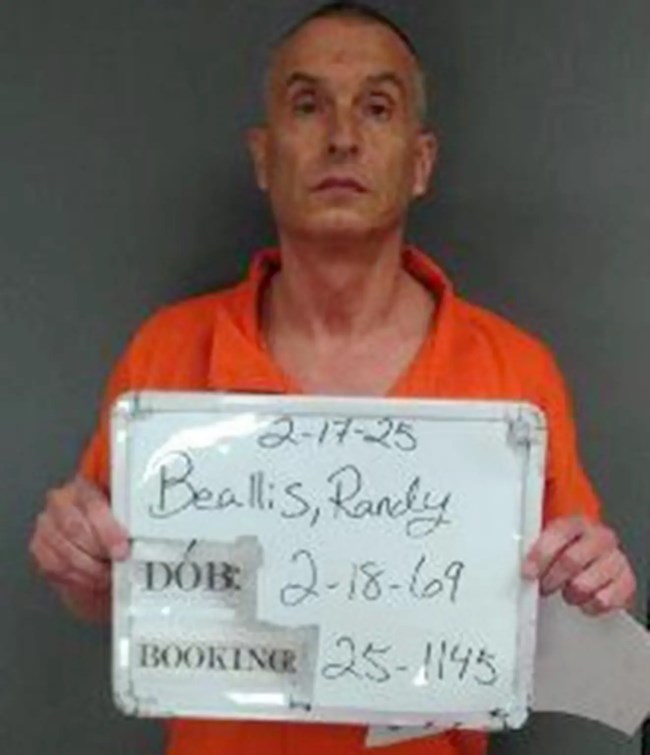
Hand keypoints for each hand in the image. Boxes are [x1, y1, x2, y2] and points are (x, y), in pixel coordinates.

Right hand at [29, 475, 128, 620]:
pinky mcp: (39, 546)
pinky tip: (92, 580)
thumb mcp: (126, 515)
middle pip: (76, 529)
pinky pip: (54, 566)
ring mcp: (47, 523)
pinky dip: (76, 577)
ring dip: (90, 569)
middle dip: (99, 552)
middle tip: (117, 565)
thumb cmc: (115, 527)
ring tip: (108, 575)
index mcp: (86, 485)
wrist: (97, 544)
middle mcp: (61, 500)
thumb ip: (133, 517)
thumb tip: (154, 528)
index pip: (93, 505)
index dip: (108, 531)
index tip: (122, 550)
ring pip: (65, 551)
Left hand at [522, 515, 635, 614]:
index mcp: (577, 523)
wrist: (596, 559)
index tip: (528, 572)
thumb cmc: (568, 550)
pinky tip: (584, 598)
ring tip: (566, 590)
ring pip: (584, 584)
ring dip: (570, 594)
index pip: (558, 534)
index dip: (540, 555)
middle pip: (570, 561)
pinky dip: (589, 605)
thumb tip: (515, 560)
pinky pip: (603, 601)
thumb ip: (534, 546)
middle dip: (551, 579)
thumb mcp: (550, 540)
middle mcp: (600, 537)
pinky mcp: (627, 581)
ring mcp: (615, 559)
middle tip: (544, 586)